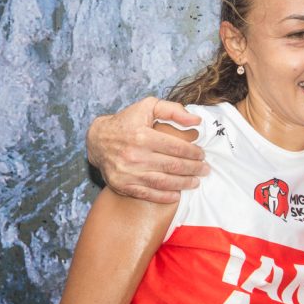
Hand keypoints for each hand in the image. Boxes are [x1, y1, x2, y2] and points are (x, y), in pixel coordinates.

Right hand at [86, 97, 208, 203]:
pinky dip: (165, 197)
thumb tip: (196, 121)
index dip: (193, 153)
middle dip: (193, 169)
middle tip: (205, 169)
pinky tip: (177, 194)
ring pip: (163, 182)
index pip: (176, 147)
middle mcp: (134, 155)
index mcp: (142, 135)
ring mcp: (127, 173)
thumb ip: (173, 110)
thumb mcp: (148, 107)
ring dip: (183, 184)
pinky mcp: (122, 185)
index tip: (202, 154)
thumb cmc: (127, 122)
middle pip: (172, 166)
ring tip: (196, 182)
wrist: (97, 140)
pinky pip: (148, 194)